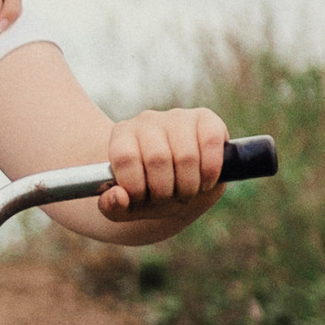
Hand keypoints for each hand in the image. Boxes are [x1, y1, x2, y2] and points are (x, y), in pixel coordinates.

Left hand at [99, 106, 226, 224]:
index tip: (142, 199)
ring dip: (189, 186)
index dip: (136, 187)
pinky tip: (205, 181)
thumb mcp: (125, 207)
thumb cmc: (148, 193)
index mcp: (121, 136)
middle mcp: (147, 120)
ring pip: (187, 156)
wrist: (176, 184)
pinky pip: (211, 143)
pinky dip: (211, 172)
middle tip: (168, 199)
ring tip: (186, 192)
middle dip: (165, 192)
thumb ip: (112, 207)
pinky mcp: (205, 118)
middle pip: (158, 159)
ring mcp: (177, 117)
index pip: (125, 158)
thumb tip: (118, 197)